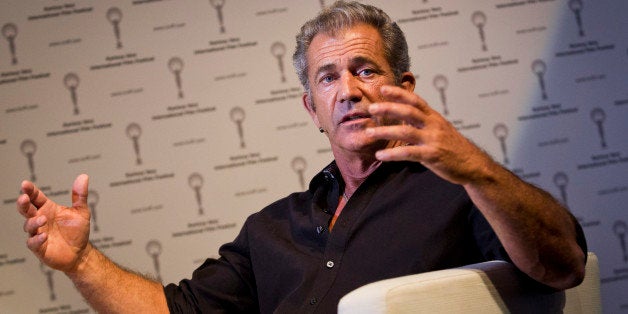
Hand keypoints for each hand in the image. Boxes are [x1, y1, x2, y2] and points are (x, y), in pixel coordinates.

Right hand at [17, 174, 91, 272]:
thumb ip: (80, 195)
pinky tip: (43, 236)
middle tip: (24, 198)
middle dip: (23, 203)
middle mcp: (40, 220)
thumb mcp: (81, 211)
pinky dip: (37, 239)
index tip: (25, 184)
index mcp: (48, 209)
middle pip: (26, 210)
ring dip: (34, 221)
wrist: (80, 252)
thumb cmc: (77, 231)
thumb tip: (84, 176)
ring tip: (43, 219)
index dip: (30, 190)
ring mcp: (38, 233)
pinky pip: (33, 243)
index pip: (36, 197)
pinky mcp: (39, 248)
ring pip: (29, 226)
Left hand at [366, 85, 494, 184]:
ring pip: (406, 131)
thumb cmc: (453, 147)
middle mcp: (433, 125)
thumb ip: (423, 121)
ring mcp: (433, 140)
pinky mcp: (433, 155)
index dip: (399, 93)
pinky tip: (380, 154)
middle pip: (408, 112)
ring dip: (385, 131)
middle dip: (388, 108)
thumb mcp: (440, 128)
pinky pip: (409, 152)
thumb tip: (404, 115)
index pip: (415, 100)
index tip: (384, 88)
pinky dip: (392, 153)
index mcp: (434, 117)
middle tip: (371, 108)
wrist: (473, 164)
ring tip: (369, 132)